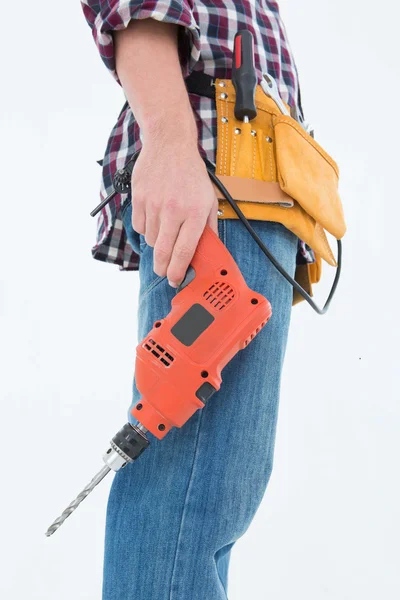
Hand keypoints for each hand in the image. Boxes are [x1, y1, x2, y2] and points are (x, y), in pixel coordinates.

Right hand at [131, 138, 217, 286]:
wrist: (169, 144)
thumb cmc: (191, 174)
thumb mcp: (208, 199)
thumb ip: (208, 226)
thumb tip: (207, 250)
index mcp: (194, 212)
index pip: (184, 251)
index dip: (179, 271)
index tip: (176, 281)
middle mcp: (173, 210)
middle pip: (164, 252)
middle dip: (164, 268)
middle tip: (165, 272)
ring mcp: (154, 204)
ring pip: (152, 240)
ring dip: (158, 243)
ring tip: (165, 231)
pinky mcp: (139, 199)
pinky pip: (140, 227)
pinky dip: (146, 229)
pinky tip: (154, 219)